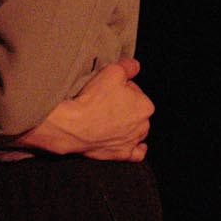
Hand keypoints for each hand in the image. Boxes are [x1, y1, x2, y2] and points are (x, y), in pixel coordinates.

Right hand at [19, 58, 152, 161]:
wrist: (75, 125)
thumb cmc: (94, 99)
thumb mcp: (112, 71)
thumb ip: (128, 66)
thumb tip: (135, 66)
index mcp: (145, 105)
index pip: (135, 92)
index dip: (121, 87)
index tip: (108, 88)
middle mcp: (143, 125)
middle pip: (135, 111)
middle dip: (125, 106)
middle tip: (105, 102)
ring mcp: (132, 141)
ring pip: (136, 131)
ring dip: (128, 125)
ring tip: (111, 120)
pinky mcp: (122, 154)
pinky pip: (136, 153)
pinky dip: (136, 148)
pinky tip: (133, 143)